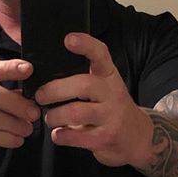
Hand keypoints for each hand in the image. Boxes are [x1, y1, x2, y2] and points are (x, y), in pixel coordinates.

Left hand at [34, 34, 153, 168]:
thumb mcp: (103, 87)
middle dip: (54, 90)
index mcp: (109, 75)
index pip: (100, 54)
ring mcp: (111, 116)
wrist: (137, 136)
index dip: (85, 45)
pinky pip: (76, 137)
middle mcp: (112, 92)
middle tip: (40, 96)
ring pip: (75, 113)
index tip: (68, 39)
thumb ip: (80, 78)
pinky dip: (60, 135)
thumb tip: (42, 75)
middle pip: (82, 85)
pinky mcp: (106, 137)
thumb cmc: (110, 108)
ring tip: (50, 118)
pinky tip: (59, 133)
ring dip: (54, 116)